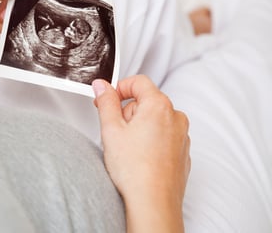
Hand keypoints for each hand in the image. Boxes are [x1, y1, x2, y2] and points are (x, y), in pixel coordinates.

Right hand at [92, 75, 190, 232]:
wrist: (154, 202)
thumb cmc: (136, 170)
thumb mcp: (111, 130)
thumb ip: (106, 102)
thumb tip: (102, 86)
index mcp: (159, 106)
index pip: (138, 82)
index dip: (119, 88)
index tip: (107, 99)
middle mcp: (175, 117)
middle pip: (146, 101)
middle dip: (128, 112)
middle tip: (115, 132)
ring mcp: (182, 135)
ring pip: (155, 120)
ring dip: (139, 128)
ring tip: (127, 149)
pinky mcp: (182, 151)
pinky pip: (163, 137)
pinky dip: (150, 141)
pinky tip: (139, 158)